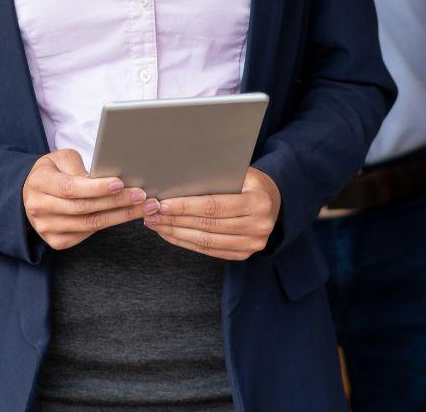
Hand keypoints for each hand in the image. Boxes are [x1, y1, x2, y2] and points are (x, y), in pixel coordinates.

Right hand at [23, 149, 157, 250]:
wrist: (31, 193)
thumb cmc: (53, 171)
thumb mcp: (61, 158)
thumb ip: (80, 168)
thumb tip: (108, 179)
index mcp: (40, 183)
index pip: (71, 188)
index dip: (96, 188)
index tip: (120, 183)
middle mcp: (40, 208)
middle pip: (84, 208)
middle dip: (117, 201)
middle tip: (142, 195)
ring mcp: (46, 228)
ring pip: (90, 224)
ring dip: (120, 216)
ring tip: (144, 207)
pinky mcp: (56, 241)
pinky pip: (87, 234)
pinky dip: (109, 224)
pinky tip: (126, 216)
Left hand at [143, 167, 280, 260]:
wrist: (274, 200)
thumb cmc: (250, 182)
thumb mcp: (240, 172)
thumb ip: (216, 176)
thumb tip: (178, 177)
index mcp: (257, 202)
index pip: (214, 206)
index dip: (186, 206)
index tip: (163, 203)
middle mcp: (257, 226)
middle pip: (207, 225)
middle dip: (175, 219)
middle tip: (151, 213)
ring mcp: (251, 244)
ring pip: (205, 241)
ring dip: (176, 233)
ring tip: (155, 223)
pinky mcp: (243, 254)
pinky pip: (209, 250)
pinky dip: (186, 242)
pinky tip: (170, 233)